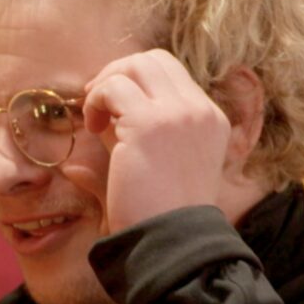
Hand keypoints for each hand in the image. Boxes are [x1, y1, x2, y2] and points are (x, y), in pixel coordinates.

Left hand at [83, 49, 230, 232]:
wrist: (170, 243)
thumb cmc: (162, 216)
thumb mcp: (158, 167)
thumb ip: (135, 138)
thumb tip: (99, 120)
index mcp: (211, 121)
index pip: (172, 76)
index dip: (137, 83)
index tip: (113, 110)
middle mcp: (200, 111)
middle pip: (154, 60)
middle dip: (120, 74)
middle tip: (97, 104)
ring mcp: (179, 113)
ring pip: (135, 64)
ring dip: (106, 84)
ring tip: (94, 119)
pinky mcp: (150, 122)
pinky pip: (113, 87)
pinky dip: (96, 100)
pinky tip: (91, 128)